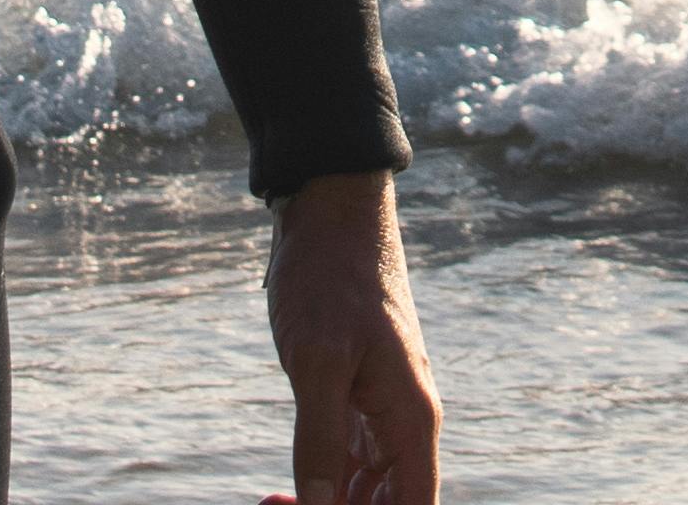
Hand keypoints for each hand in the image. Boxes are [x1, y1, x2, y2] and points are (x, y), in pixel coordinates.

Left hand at [264, 171, 438, 504]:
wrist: (328, 212)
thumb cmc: (330, 274)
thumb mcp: (317, 358)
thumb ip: (319, 439)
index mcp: (412, 420)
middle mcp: (404, 424)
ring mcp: (380, 412)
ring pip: (365, 492)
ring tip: (275, 504)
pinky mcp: (353, 398)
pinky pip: (346, 463)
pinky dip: (320, 485)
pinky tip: (283, 493)